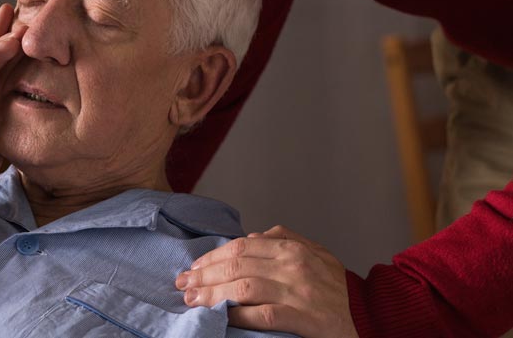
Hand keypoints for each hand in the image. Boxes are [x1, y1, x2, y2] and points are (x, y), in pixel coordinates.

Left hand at [175, 225, 357, 337]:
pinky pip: (263, 315)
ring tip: (193, 300)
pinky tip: (222, 317)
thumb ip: (283, 239)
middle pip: (237, 265)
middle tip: (183, 284)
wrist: (372, 314)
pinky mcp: (304, 319)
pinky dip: (239, 315)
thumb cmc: (339, 287)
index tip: (193, 267)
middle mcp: (293, 265)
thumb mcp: (315, 253)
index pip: (240, 247)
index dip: (212, 257)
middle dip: (204, 275)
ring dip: (213, 294)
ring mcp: (298, 292)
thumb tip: (250, 237)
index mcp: (292, 248)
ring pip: (244, 288)